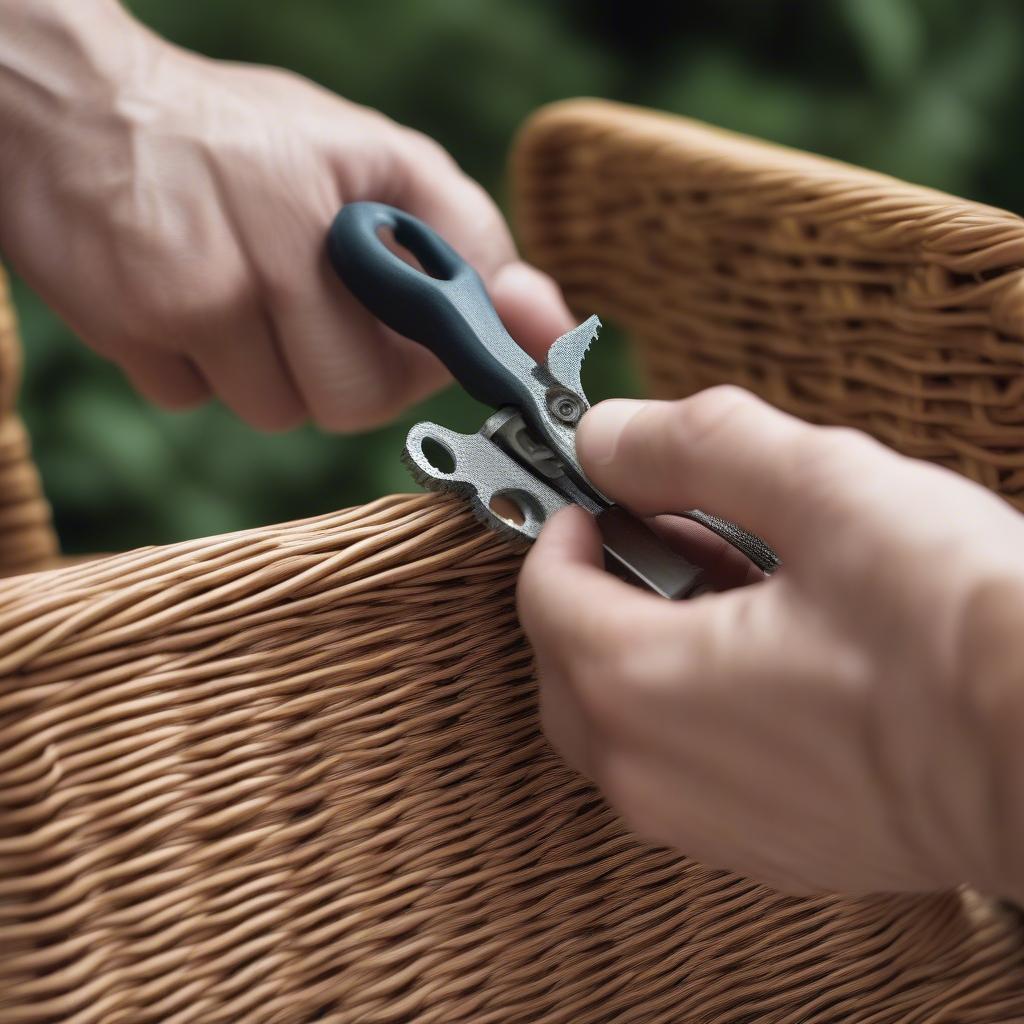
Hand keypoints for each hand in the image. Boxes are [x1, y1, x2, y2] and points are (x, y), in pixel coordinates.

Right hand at [0, 1, 570, 430]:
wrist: (73, 108)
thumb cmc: (242, 142)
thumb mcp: (370, 155)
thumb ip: (461, 237)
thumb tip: (539, 320)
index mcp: (356, 201)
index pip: (436, 344)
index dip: (434, 360)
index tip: (425, 352)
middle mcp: (282, 248)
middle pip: (352, 402)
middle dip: (344, 376)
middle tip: (314, 319)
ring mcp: (200, 292)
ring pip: (274, 411)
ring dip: (265, 373)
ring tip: (237, 296)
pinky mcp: (131, 327)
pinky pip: (194, 400)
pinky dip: (194, 368)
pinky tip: (177, 303)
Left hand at [519, 387, 1023, 900]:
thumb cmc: (957, 628)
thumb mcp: (822, 490)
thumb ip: (693, 448)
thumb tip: (605, 436)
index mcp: (639, 684)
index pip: (542, 594)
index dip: (566, 530)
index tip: (610, 499)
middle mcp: (649, 774)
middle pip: (564, 662)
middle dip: (599, 587)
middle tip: (675, 536)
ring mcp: (701, 826)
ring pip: (614, 721)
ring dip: (643, 644)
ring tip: (739, 588)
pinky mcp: (759, 850)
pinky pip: (674, 767)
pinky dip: (685, 703)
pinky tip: (772, 660)